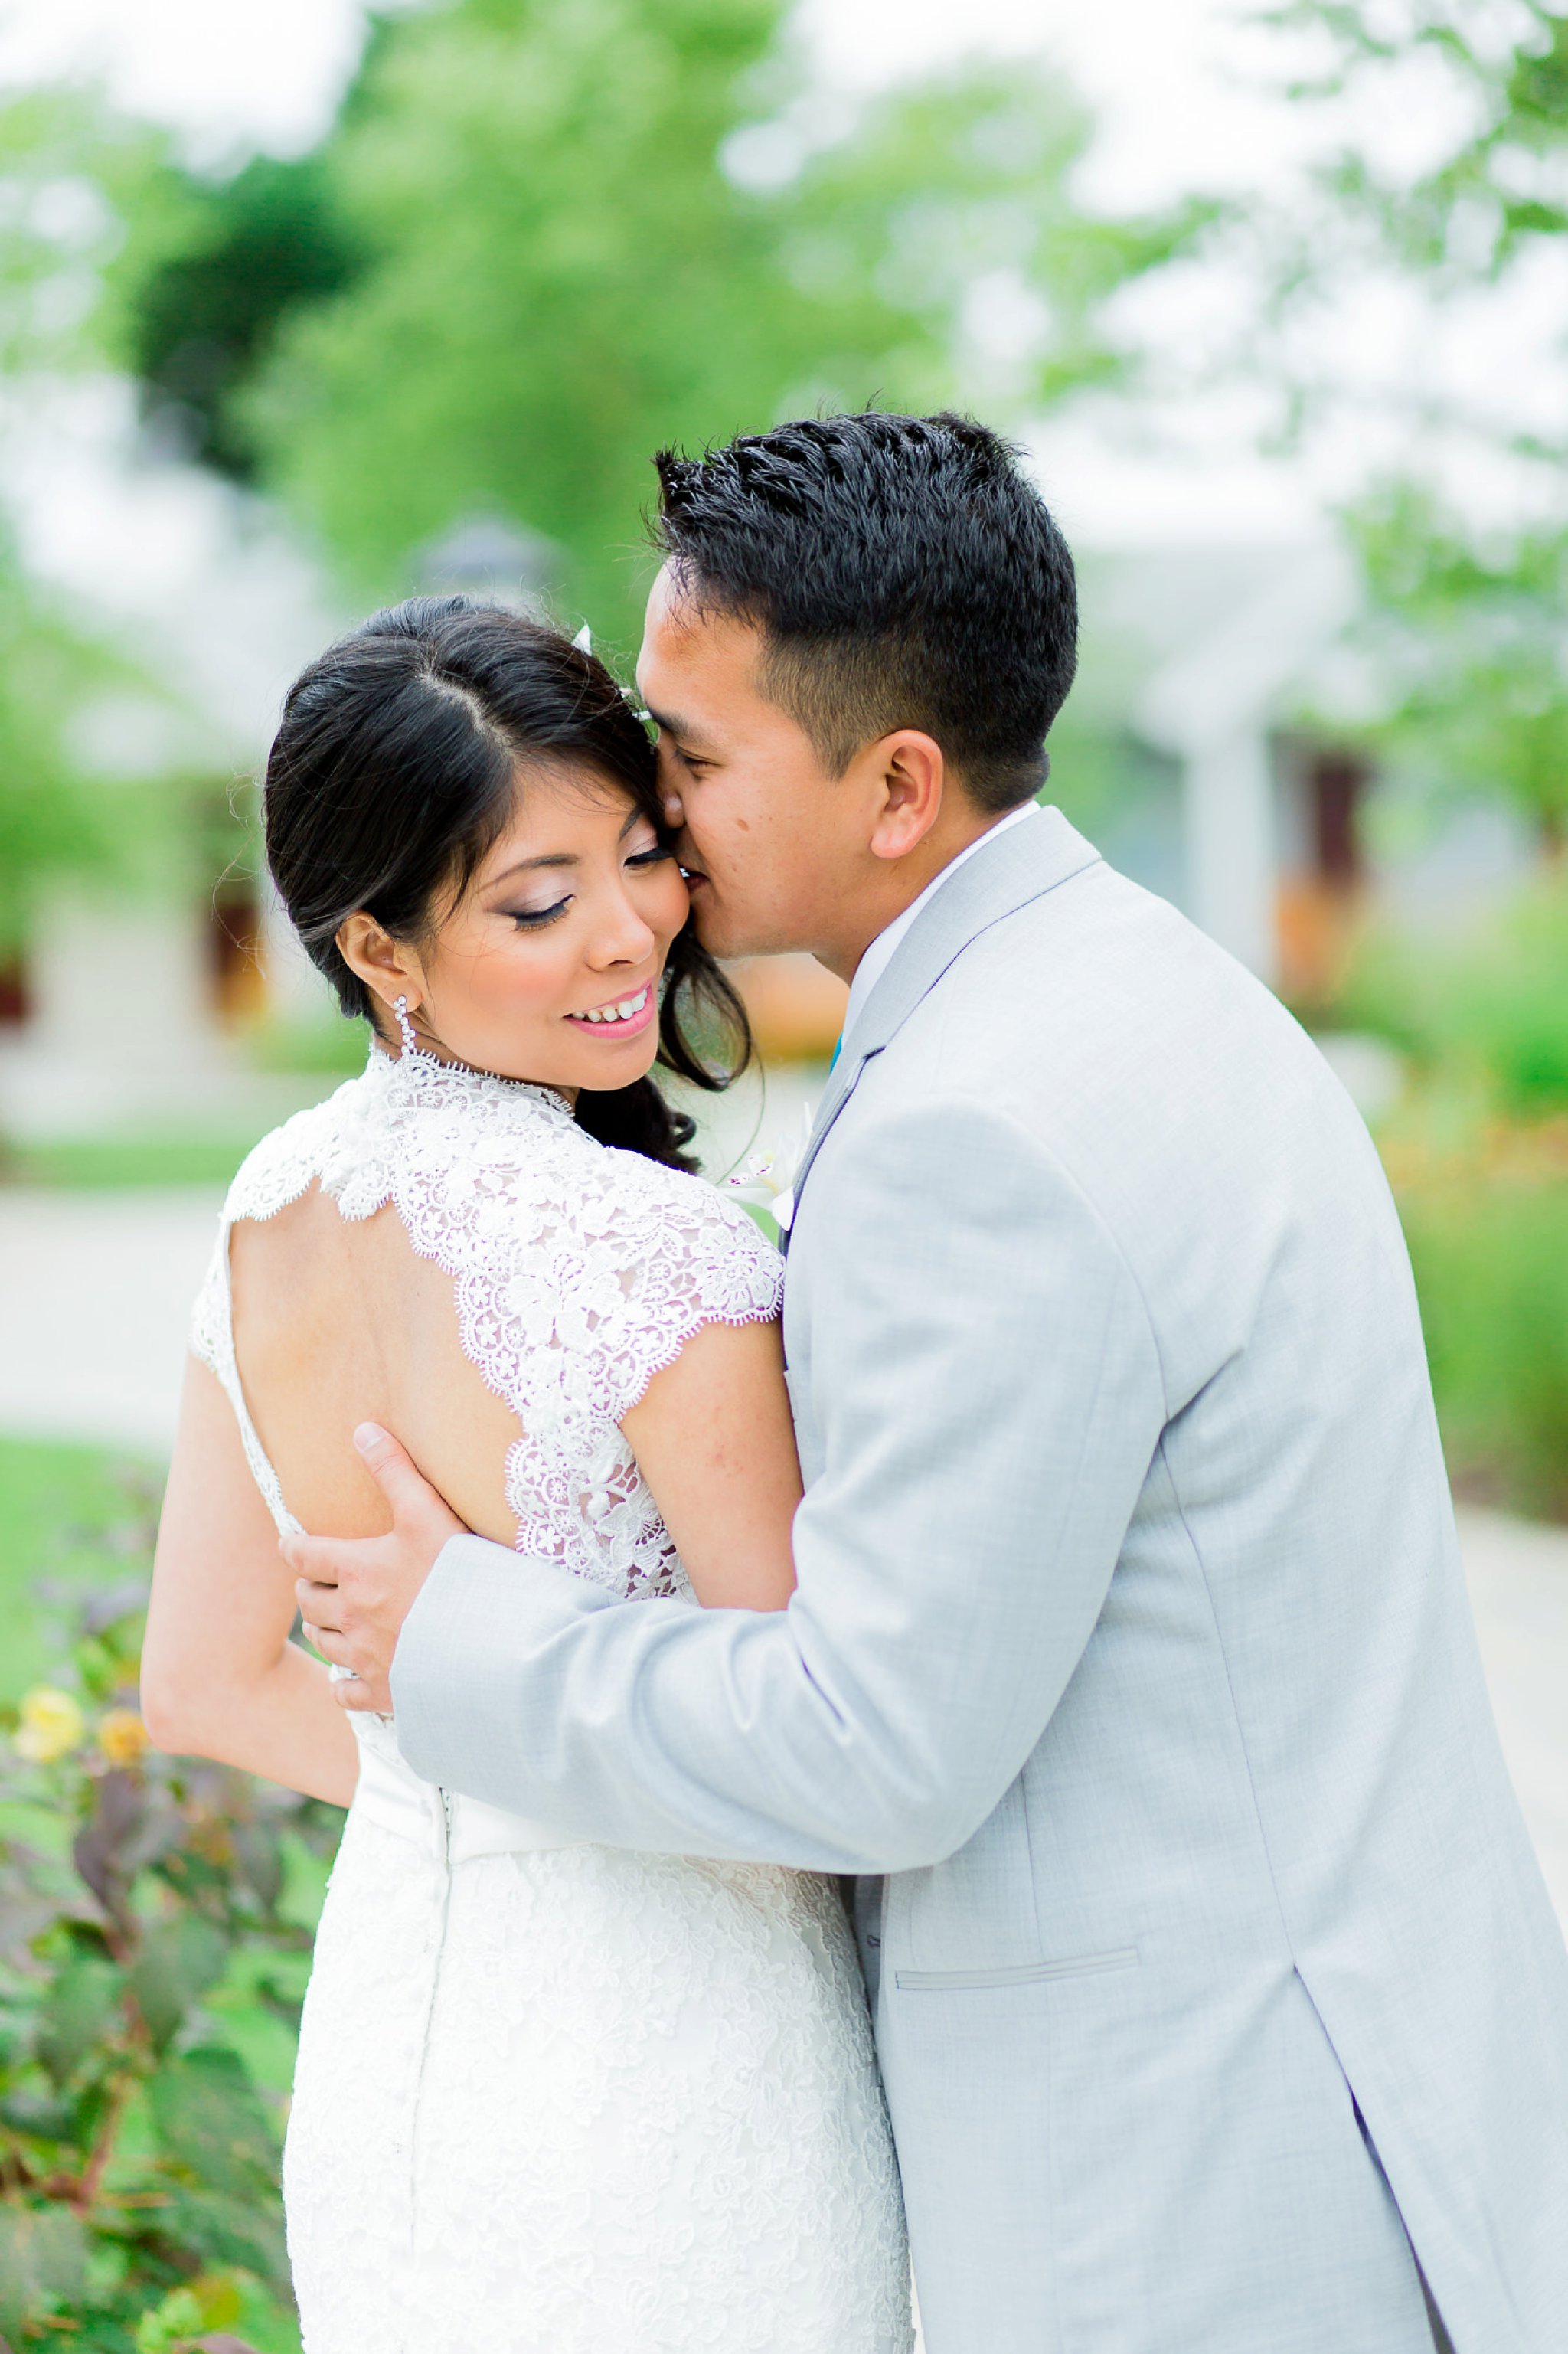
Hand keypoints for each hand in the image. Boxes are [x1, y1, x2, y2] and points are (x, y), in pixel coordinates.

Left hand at [283, 1424, 463, 1712]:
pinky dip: (342, 1682)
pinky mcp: (384, 1691)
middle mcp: (352, 1615)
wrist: (490, 1644)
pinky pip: (344, 1691)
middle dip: (309, 1587)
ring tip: (333, 1619)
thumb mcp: (427, 1512)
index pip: (303, 1555)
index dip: (293, 1547)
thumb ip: (394, 1470)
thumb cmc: (458, 1574)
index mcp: (356, 1570)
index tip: (291, 1543)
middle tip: (317, 1579)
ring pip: (323, 1642)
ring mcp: (366, 1656)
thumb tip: (363, 1430)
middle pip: (308, 1601)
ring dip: (323, 1627)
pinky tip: (351, 1674)